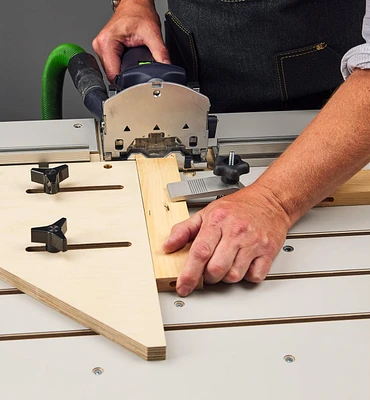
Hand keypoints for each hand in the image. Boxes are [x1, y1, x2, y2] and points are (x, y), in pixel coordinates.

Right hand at [92, 0, 169, 81]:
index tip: (137, 81)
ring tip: (134, 63)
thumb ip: (160, 52)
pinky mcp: (105, 50)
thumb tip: (166, 67)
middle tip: (139, 69)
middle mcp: (100, 46)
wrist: (135, 3)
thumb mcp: (152, 33)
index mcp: (107, 42)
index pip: (113, 75)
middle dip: (127, 76)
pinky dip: (122, 67)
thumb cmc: (139, 13)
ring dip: (124, 72)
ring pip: (112, 72)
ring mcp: (101, 48)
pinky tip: (129, 62)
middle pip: (112, 74)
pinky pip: (113, 66)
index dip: (126, 81)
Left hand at [163, 185, 290, 296]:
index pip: (199, 253)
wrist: (270, 200)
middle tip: (208, 270)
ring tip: (227, 263)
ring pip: (234, 276)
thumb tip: (168, 245)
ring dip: (226, 276)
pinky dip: (247, 276)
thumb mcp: (206, 212)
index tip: (183, 286)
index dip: (189, 274)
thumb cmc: (239, 206)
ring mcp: (253, 242)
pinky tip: (243, 264)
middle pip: (216, 269)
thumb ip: (185, 229)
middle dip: (208, 277)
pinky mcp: (268, 251)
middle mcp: (236, 232)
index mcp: (217, 221)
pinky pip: (254, 276)